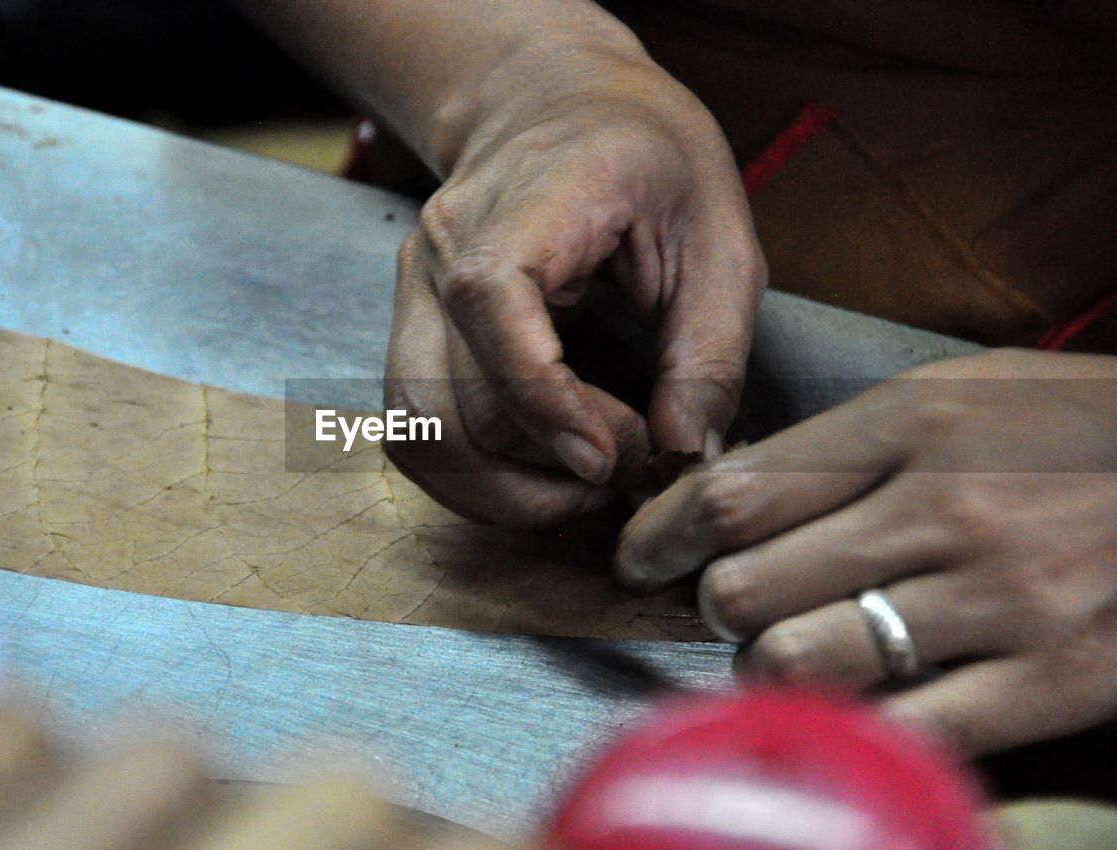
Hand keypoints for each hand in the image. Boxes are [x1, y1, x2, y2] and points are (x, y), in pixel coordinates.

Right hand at [385, 51, 764, 524]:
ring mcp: (415, 294)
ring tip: (580, 491)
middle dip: (546, 463)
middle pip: (455, 397)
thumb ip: (707, 351)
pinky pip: (416, 429)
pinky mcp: (413, 330)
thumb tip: (684, 453)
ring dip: (496, 491)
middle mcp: (441, 253)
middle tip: (631, 470)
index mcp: (520, 206)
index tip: (610, 463)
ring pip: (418, 430)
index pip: (493, 308)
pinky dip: (470, 476)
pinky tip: (535, 478)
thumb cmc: (645, 158)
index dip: (545, 402)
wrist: (556, 105)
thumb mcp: (716, 236)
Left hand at [615, 349, 1116, 754]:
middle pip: (747, 585)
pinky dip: (853, 728)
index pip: (736, 492)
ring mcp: (998, 599)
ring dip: (768, 671)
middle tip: (730, 609)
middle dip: (715, 609)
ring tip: (787, 657)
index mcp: (912, 424)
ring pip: (799, 660)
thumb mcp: (965, 394)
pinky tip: (853, 709)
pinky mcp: (1051, 680)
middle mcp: (943, 508)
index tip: (641, 556)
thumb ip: (850, 438)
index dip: (662, 533)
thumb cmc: (1083, 431)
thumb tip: (738, 489)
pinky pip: (899, 727)